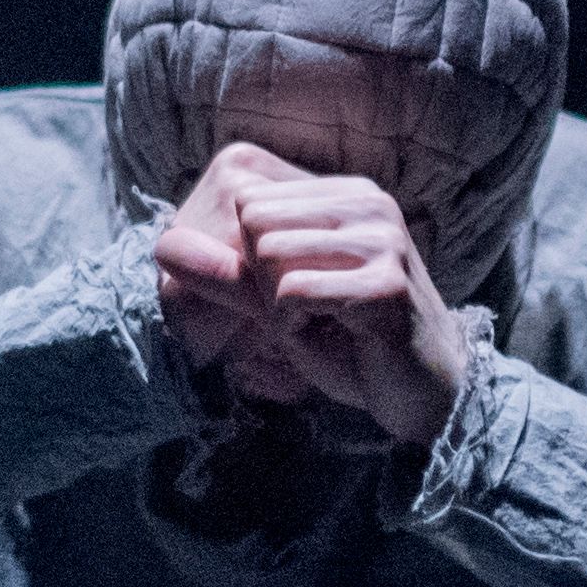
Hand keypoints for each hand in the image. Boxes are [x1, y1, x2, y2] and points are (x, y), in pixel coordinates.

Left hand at [154, 143, 470, 445]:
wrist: (427, 393)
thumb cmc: (353, 344)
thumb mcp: (279, 302)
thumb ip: (225, 274)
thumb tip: (159, 245)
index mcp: (344, 193)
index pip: (248, 198)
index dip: (246, 257)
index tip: (290, 292)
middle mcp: (367, 202)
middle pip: (252, 222)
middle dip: (261, 281)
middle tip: (307, 313)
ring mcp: (381, 239)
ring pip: (269, 256)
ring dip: (278, 307)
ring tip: (323, 324)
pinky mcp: (386, 284)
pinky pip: (292, 294)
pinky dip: (295, 328)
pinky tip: (335, 339)